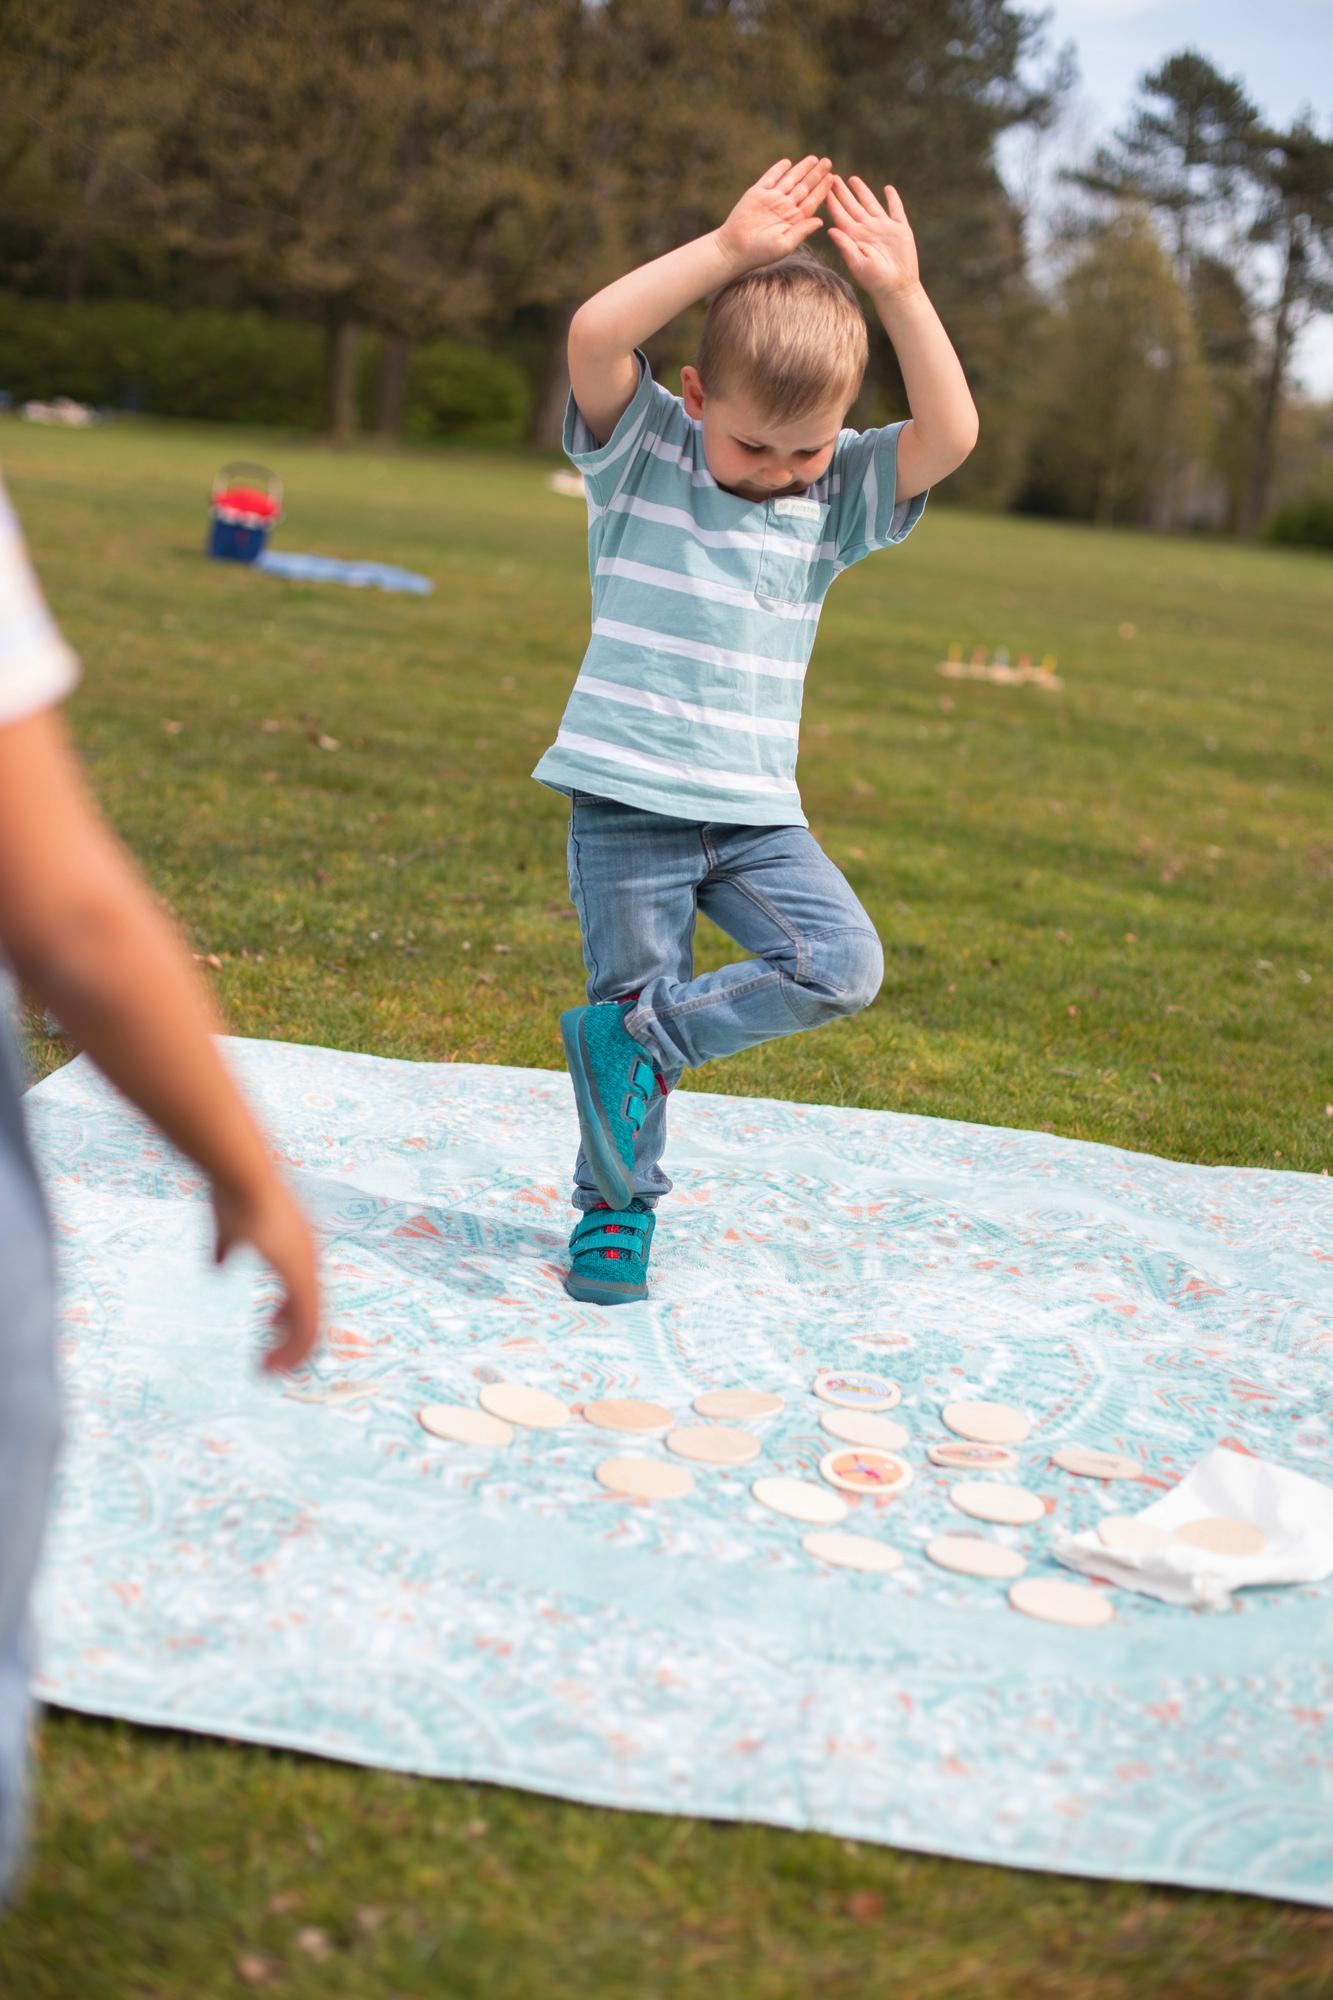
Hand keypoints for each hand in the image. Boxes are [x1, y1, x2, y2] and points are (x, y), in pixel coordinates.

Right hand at [213, 1173, 321, 1373]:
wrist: (242, 1175)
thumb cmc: (233, 1194)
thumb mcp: (228, 1228)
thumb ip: (225, 1247)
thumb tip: (216, 1267)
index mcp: (295, 1247)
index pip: (302, 1288)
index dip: (287, 1310)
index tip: (269, 1326)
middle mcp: (309, 1257)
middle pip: (311, 1309)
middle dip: (292, 1338)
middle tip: (271, 1361)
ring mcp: (309, 1267)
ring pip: (312, 1324)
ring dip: (292, 1352)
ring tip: (270, 1371)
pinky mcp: (302, 1275)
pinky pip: (308, 1324)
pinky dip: (294, 1349)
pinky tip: (276, 1362)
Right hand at [715, 155, 831, 270]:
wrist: (734, 249)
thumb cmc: (760, 252)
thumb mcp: (785, 244)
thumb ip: (802, 231)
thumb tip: (821, 221)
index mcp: (793, 220)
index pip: (812, 201)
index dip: (822, 190)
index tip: (833, 178)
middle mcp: (784, 207)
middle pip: (804, 187)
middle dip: (816, 175)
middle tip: (828, 162)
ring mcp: (771, 199)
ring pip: (790, 179)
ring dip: (801, 169)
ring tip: (814, 159)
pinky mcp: (757, 193)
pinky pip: (770, 178)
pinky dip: (778, 170)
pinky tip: (788, 162)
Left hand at [824, 175, 919, 297]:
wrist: (897, 287)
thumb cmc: (875, 281)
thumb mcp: (858, 264)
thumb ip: (845, 246)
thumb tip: (830, 230)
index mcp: (855, 237)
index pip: (840, 215)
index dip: (832, 201)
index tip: (823, 187)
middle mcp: (867, 229)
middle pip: (852, 206)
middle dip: (842, 192)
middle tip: (832, 177)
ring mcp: (884, 228)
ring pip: (871, 204)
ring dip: (862, 192)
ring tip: (853, 179)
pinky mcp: (900, 229)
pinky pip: (896, 210)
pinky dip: (893, 199)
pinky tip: (888, 189)